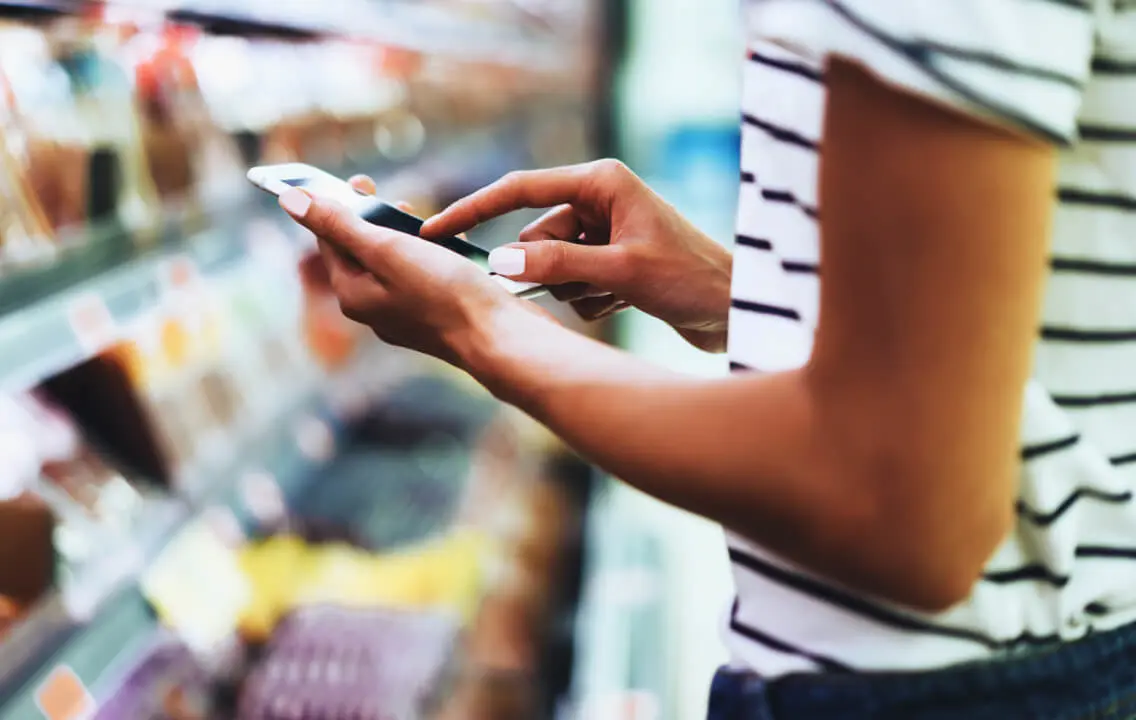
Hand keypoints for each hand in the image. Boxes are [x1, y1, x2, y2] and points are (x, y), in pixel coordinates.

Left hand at [276, 176, 546, 364]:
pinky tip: (451, 247)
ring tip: (425, 223)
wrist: (500, 338)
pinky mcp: (436, 316)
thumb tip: (289, 200)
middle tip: (396, 200)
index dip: (338, 206)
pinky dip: (431, 255)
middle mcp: (374, 309)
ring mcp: (405, 315)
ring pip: (394, 263)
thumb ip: (340, 225)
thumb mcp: (388, 250)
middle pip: (361, 252)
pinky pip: (422, 277)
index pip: (329, 240)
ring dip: (405, 236)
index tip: (359, 181)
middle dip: (375, 220)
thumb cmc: (445, 294)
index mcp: (353, 295)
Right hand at [421, 159, 732, 351]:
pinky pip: (573, 285)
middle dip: (553, 271)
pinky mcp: (610, 263)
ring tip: (621, 295)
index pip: (520, 191)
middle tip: (594, 285)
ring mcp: (604, 234)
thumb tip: (499, 262)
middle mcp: (600, 201)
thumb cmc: (691, 280)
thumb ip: (559, 265)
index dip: (474, 210)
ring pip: (552, 268)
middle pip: (536, 238)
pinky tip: (629, 303)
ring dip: (577, 291)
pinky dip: (592, 301)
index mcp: (601, 182)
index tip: (435, 230)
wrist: (737, 311)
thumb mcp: (621, 271)